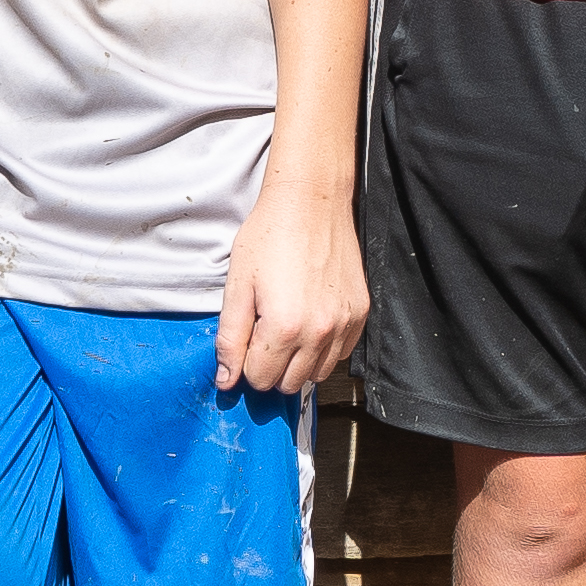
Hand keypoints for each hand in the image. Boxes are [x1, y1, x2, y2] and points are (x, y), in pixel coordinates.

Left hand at [217, 185, 371, 400]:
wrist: (311, 202)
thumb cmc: (269, 236)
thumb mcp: (237, 285)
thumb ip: (230, 338)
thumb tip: (226, 381)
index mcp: (283, 327)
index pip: (259, 379)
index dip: (245, 363)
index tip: (246, 339)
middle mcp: (319, 332)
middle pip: (289, 384)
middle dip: (271, 367)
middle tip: (264, 333)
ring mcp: (344, 324)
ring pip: (317, 375)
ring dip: (298, 362)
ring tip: (287, 328)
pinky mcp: (360, 313)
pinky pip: (340, 354)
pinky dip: (323, 349)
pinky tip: (310, 322)